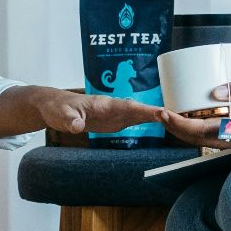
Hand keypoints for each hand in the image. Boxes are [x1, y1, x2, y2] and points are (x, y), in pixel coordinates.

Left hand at [29, 88, 165, 135]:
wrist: (53, 106)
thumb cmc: (57, 107)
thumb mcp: (60, 115)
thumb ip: (70, 120)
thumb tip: (78, 126)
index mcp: (102, 104)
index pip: (127, 106)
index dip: (144, 110)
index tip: (161, 112)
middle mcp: (112, 107)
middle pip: (138, 110)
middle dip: (157, 113)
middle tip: (177, 117)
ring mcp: (113, 114)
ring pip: (138, 114)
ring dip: (155, 117)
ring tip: (176, 121)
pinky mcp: (112, 122)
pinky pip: (132, 121)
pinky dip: (147, 121)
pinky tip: (160, 123)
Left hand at [158, 71, 230, 150]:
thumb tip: (212, 93)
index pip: (203, 129)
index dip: (180, 123)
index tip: (164, 113)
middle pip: (201, 140)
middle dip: (178, 129)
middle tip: (160, 114)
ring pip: (208, 141)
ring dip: (188, 131)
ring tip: (172, 117)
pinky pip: (220, 138)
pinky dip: (203, 131)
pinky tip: (196, 119)